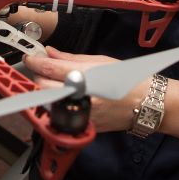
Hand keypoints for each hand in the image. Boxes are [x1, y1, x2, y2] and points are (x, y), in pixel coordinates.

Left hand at [24, 46, 146, 132]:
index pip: (50, 69)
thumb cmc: (130, 80)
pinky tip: (60, 96)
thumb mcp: (101, 61)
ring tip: (51, 81)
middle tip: (41, 68)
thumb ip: (71, 59)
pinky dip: (55, 104)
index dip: (35, 61)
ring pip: (48, 103)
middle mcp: (81, 98)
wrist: (147, 104)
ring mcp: (80, 114)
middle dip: (38, 76)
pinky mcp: (82, 126)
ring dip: (44, 91)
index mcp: (86, 78)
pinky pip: (59, 114)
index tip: (30, 57)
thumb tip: (50, 53)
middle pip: (43, 87)